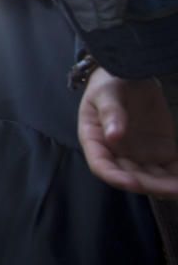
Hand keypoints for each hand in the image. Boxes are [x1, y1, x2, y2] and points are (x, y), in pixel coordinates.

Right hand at [78, 67, 177, 196]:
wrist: (130, 75)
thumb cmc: (110, 83)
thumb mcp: (106, 93)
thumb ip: (110, 113)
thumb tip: (114, 137)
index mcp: (95, 140)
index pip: (102, 165)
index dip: (116, 177)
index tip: (133, 183)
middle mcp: (116, 153)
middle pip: (131, 176)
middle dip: (152, 186)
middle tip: (173, 190)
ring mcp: (139, 154)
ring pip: (153, 177)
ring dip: (168, 186)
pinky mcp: (160, 151)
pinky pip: (171, 168)